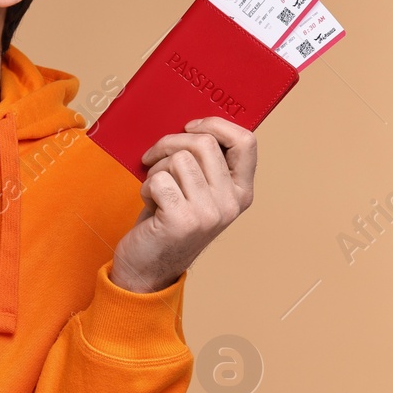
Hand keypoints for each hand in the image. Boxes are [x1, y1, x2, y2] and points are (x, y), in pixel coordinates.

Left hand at [110, 117, 256, 292]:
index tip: (190, 126)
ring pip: (178, 160)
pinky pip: (159, 179)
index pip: (246, 142)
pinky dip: (146, 187)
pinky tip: (150, 204)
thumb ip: (205, 165)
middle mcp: (231, 203)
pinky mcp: (183, 220)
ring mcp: (209, 213)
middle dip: (169, 143)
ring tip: (156, 190)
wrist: (148, 268)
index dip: (216, 124)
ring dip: (156, 170)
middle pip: (203, 143)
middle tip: (153, 157)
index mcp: (240, 192)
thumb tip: (193, 125)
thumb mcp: (197, 193)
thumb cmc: (167, 222)